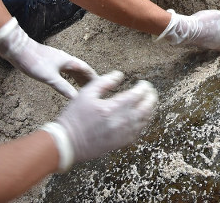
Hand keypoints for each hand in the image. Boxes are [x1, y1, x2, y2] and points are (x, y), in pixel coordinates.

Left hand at [0, 17, 96, 97]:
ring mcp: (57, 60)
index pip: (86, 69)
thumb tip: (76, 98)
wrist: (18, 49)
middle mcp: (65, 59)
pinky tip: (65, 80)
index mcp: (68, 61)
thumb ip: (63, 87)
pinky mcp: (50, 62)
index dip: (94, 77)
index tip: (102, 83)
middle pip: (80, 69)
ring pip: (72, 70)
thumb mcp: (50, 78)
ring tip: (83, 86)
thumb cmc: (34, 61)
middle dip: (88, 79)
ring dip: (79, 78)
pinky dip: (69, 76)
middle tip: (94, 88)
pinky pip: (65, 70)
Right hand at [42, 71, 157, 169]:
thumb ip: (104, 82)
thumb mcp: (86, 93)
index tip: (142, 83)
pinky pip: (139, 131)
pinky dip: (144, 121)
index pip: (138, 94)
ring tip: (148, 101)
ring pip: (146, 119)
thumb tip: (119, 75)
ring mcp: (123, 134)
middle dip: (151, 96)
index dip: (144, 87)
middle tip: (149, 91)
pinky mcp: (121, 143)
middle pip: (147, 107)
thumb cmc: (74, 117)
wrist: (67, 143)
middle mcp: (121, 122)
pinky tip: (141, 116)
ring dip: (150, 108)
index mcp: (113, 108)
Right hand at [157, 9, 219, 50]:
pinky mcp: (201, 44)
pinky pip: (208, 40)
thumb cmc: (204, 23)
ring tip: (211, 25)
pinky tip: (203, 27)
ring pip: (216, 41)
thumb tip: (219, 21)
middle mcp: (218, 46)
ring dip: (216, 33)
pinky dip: (208, 34)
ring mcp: (209, 46)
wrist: (187, 29)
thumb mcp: (217, 15)